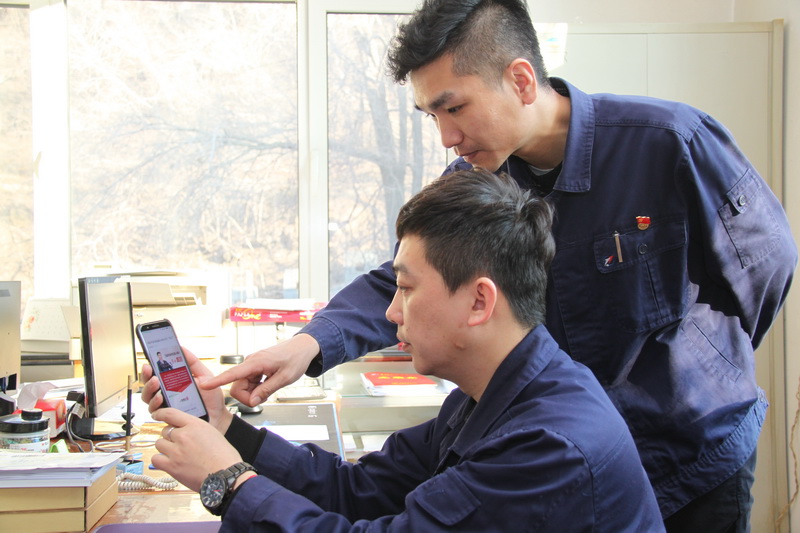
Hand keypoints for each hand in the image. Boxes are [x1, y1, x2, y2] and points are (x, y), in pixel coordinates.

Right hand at [141, 347, 232, 434]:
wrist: (218, 416)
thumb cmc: (211, 398)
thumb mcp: (204, 375)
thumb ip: (192, 362)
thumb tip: (181, 348)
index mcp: (173, 382)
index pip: (156, 373)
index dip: (150, 366)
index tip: (149, 358)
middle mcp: (166, 394)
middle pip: (148, 384)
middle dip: (146, 375)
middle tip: (150, 369)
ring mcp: (165, 406)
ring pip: (148, 397)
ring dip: (149, 388)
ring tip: (156, 382)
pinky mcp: (167, 417)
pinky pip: (155, 411)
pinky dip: (155, 403)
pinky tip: (161, 397)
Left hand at [151, 407, 242, 491]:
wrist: (225, 475)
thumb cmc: (224, 456)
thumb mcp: (213, 433)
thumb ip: (196, 429)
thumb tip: (184, 430)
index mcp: (195, 425)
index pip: (170, 413)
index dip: (160, 413)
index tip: (157, 415)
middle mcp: (184, 435)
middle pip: (165, 431)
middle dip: (170, 437)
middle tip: (179, 445)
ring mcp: (176, 451)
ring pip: (159, 444)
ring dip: (166, 448)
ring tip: (177, 455)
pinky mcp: (172, 466)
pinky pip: (156, 459)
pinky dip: (161, 460)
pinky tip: (170, 463)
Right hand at [201, 333, 319, 405]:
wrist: (303, 347)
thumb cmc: (296, 359)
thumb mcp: (285, 378)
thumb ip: (267, 390)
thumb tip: (252, 401)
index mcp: (256, 362)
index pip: (232, 374)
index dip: (217, 381)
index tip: (204, 385)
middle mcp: (251, 363)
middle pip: (237, 386)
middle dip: (249, 395)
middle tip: (266, 395)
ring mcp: (252, 365)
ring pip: (244, 386)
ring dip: (255, 392)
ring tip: (271, 386)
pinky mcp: (255, 368)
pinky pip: (250, 383)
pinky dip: (258, 388)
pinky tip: (269, 383)